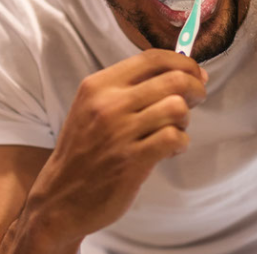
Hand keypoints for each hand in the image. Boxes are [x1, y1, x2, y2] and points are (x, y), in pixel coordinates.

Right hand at [3, 48, 207, 251]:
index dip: (182, 62)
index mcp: (99, 85)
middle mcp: (109, 104)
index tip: (195, 72)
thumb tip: (177, 73)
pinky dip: (181, 143)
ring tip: (175, 128)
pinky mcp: (133, 160)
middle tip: (198, 98)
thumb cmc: (83, 150)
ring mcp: (121, 132)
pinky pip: (174, 138)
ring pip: (176, 107)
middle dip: (195, 87)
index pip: (152, 58)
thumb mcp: (93, 107)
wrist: (59, 197)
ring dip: (185, 119)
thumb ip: (127, 88)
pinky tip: (170, 149)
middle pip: (172, 79)